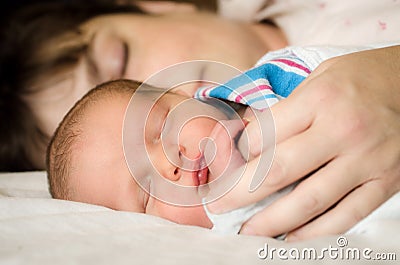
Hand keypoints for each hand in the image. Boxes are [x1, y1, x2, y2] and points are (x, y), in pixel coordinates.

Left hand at [206, 46, 399, 240]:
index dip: (239, 152)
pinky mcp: (385, 182)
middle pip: (278, 172)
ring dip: (271, 222)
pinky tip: (290, 237)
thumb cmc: (359, 78)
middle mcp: (341, 131)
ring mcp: (366, 160)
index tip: (229, 163)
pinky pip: (345, 216)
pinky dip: (314, 232)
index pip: (264, 134)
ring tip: (245, 232)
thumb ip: (286, 109)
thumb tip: (250, 141)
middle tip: (217, 207)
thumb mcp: (318, 77)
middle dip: (239, 194)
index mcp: (319, 100)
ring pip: (309, 201)